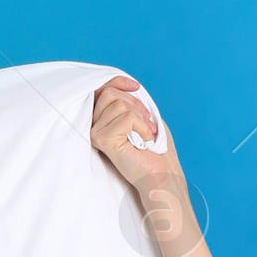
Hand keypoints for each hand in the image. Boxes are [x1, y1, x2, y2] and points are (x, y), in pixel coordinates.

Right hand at [90, 75, 175, 192]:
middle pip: (109, 94)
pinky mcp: (103, 140)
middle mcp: (94, 126)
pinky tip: (144, 141)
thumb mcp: (144, 116)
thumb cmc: (156, 148)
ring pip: (118, 104)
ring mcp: (96, 133)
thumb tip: (124, 85)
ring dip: (140, 118)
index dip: (118, 82)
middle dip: (135, 104)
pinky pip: (126, 117)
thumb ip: (130, 101)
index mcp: (102, 120)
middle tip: (146, 124)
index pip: (102, 90)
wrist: (162, 174)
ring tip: (145, 135)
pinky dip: (142, 126)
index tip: (135, 87)